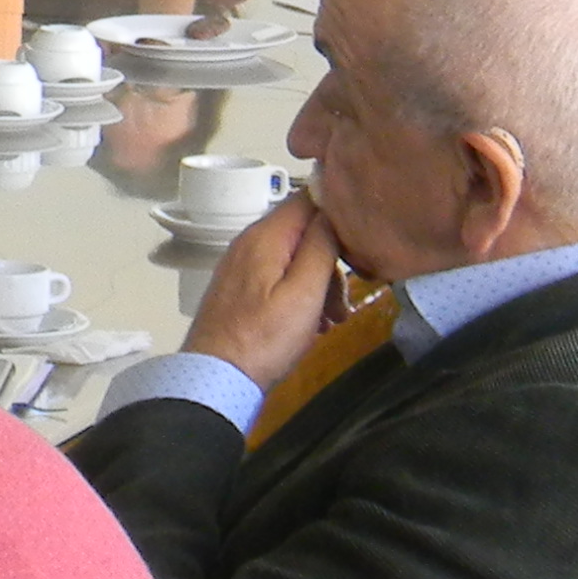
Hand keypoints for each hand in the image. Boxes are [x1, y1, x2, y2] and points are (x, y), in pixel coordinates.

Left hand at [179, 193, 342, 389]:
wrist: (216, 379)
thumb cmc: (265, 338)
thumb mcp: (303, 293)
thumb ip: (320, 247)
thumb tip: (331, 209)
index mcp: (265, 236)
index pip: (308, 199)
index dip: (338, 213)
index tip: (361, 242)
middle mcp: (250, 242)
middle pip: (304, 233)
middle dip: (332, 263)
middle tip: (343, 302)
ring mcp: (243, 266)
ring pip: (295, 260)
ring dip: (320, 286)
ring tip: (331, 321)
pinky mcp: (242, 289)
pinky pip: (280, 280)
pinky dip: (300, 297)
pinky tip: (311, 326)